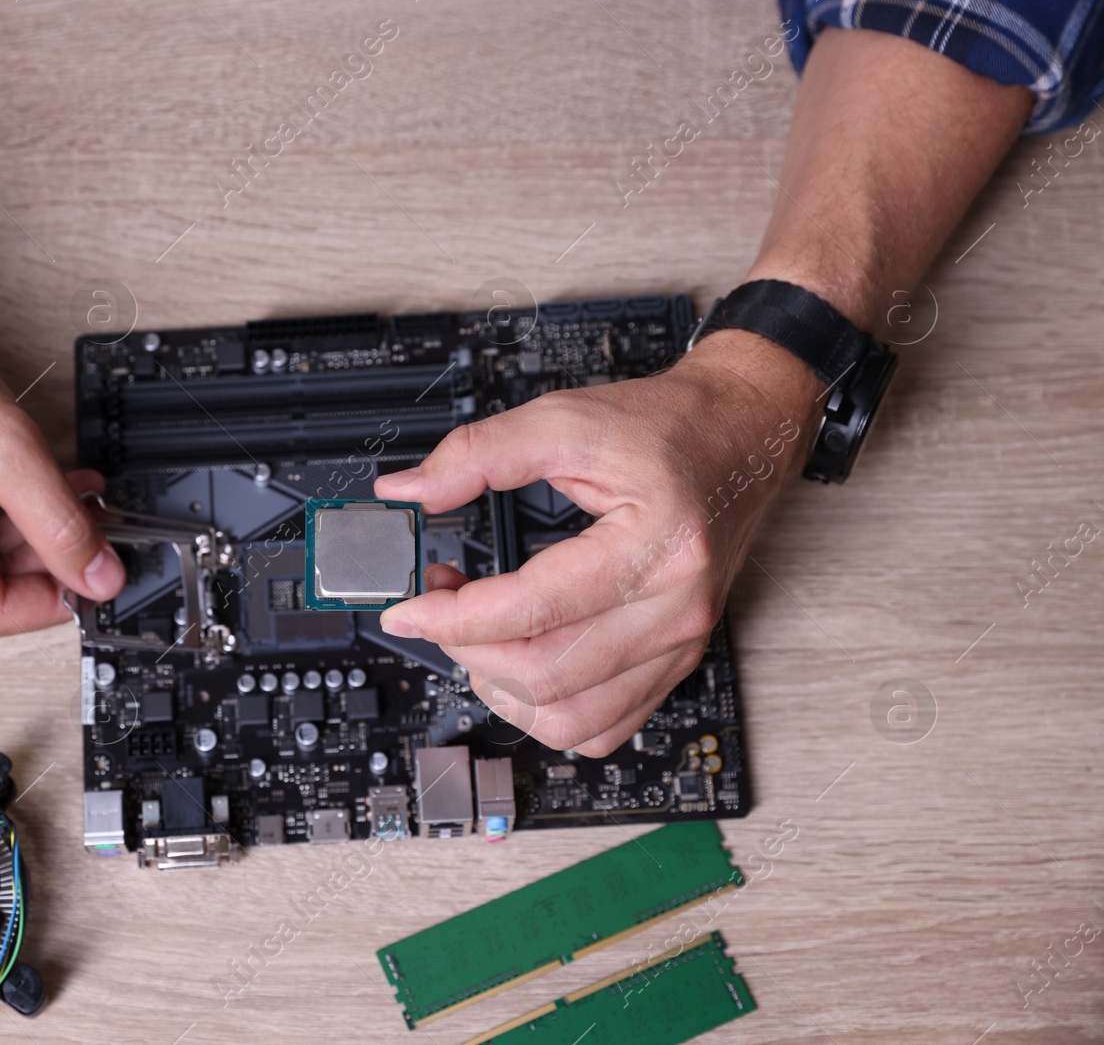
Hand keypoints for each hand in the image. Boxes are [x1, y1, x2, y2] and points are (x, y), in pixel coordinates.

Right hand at [0, 323, 123, 635]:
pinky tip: (41, 489)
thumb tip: (98, 577)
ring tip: (76, 496)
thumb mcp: (8, 456)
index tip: (99, 580)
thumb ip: (62, 524)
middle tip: (98, 526)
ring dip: (32, 529)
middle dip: (48, 553)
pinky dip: (4, 514)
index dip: (58, 597)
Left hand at [373, 330, 821, 753]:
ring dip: (502, 690)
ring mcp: (681, 644)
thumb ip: (479, 453)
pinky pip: (604, 728)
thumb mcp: (566, 419)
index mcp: (655, 548)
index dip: (452, 617)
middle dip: (467, 648)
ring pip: (571, 720)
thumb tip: (407, 490)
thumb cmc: (666, 429)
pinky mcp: (676, 661)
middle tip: (441, 604)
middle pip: (545, 675)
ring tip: (478, 638)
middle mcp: (676, 610)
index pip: (532, 611)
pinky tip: (522, 667)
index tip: (406, 606)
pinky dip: (548, 713)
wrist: (740, 436)